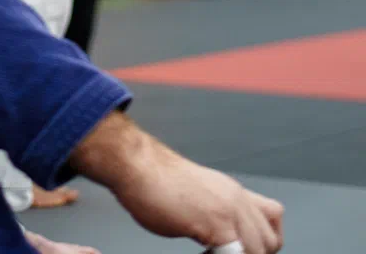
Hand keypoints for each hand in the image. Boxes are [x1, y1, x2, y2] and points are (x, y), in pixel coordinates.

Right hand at [72, 112, 283, 253]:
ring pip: (260, 250)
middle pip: (270, 242)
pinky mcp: (218, 225)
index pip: (273, 219)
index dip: (262, 242)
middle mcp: (237, 199)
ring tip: (212, 253)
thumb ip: (215, 212)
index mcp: (233, 192)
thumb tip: (220, 237)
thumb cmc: (156, 181)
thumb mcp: (198, 194)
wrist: (139, 166)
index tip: (239, 249)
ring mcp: (229, 211)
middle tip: (221, 251)